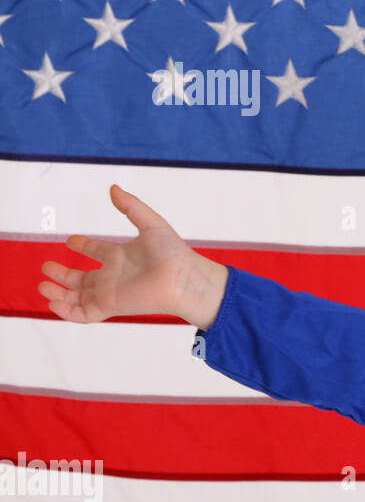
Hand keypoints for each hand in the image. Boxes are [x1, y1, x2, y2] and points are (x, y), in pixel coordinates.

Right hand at [38, 183, 224, 326]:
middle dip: (63, 274)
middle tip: (46, 266)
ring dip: (59, 293)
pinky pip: (84, 313)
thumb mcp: (150, 223)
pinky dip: (66, 311)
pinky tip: (52, 301)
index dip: (83, 246)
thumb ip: (131, 206)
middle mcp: (114, 275)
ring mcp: (111, 292)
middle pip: (82, 278)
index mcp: (121, 255)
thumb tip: (113, 188)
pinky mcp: (111, 306)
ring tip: (43, 285)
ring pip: (78, 296)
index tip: (70, 239)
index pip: (97, 251)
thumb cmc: (173, 252)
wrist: (184, 279)